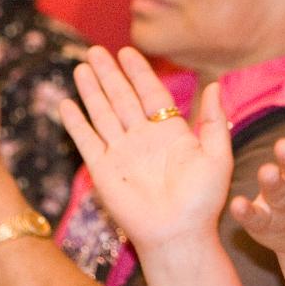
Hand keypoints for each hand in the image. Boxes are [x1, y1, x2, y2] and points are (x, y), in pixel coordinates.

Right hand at [59, 45, 232, 253]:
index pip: (150, 93)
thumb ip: (214, 121)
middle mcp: (143, 138)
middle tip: (96, 50)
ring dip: (92, 90)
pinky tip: (67, 103)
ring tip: (81, 67)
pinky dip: (76, 122)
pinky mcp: (103, 170)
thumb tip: (215, 85)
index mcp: (169, 133)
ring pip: (103, 113)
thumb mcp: (216, 156)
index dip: (139, 72)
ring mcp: (121, 153)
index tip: (127, 51)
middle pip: (122, 98)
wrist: (178, 235)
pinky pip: (87, 140)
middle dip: (109, 74)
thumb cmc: (202, 201)